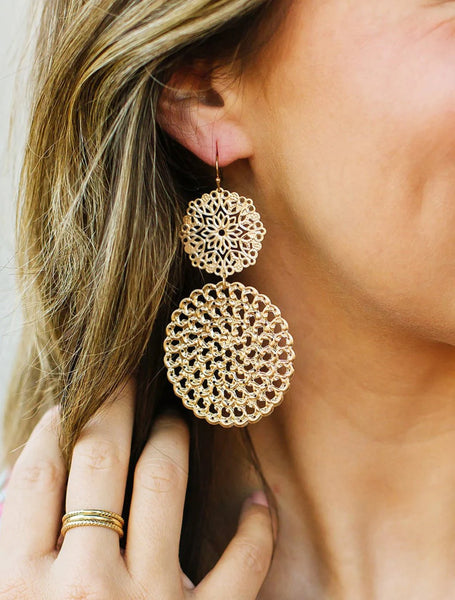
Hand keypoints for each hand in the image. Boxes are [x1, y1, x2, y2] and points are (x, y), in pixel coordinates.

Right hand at [0, 379, 273, 598]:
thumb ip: (9, 551)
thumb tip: (17, 485)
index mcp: (19, 588)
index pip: (36, 475)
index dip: (54, 426)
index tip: (71, 398)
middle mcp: (84, 586)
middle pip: (97, 462)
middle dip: (111, 406)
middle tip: (126, 373)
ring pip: (162, 486)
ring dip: (171, 440)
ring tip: (177, 415)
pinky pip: (241, 566)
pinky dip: (255, 532)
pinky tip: (261, 502)